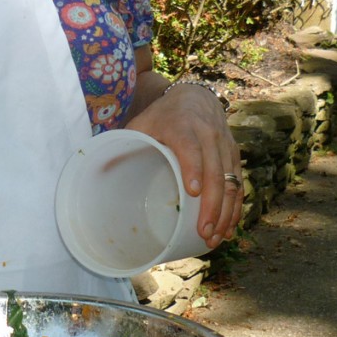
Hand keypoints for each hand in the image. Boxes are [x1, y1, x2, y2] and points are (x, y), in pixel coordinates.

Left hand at [125, 83, 242, 248]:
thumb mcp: (141, 124)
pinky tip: (230, 227)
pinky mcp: (234, 154)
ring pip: (230, 181)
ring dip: (225, 212)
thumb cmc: (162, 117)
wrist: (194, 97)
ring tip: (215, 238)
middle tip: (204, 233)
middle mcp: (208, 135)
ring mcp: (224, 145)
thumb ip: (123, 146)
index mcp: (182, 126)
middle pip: (215, 172)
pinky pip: (238, 183)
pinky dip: (236, 207)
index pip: (190, 148)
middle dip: (212, 205)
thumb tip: (98, 172)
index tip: (192, 192)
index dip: (193, 169)